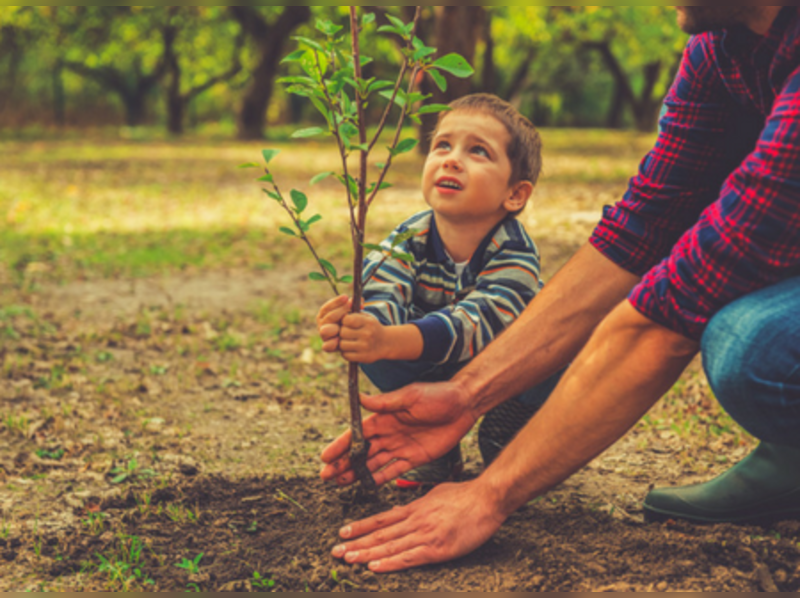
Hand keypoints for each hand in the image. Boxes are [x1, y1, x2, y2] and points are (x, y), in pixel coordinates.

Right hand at [316, 295, 350, 352]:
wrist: (353, 338)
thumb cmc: (350, 322)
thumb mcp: (351, 312)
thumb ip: (352, 306)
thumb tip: (360, 300)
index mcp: (324, 315)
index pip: (327, 307)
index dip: (336, 302)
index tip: (345, 297)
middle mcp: (322, 325)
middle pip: (328, 317)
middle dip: (340, 311)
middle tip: (350, 305)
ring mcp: (324, 336)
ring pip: (325, 331)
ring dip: (334, 326)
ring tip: (344, 322)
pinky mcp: (328, 346)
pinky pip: (326, 346)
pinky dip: (331, 343)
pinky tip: (338, 340)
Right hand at [320, 380, 476, 485]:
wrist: (464, 405)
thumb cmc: (438, 395)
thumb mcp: (411, 396)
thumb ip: (386, 402)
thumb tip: (360, 398)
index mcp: (385, 417)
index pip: (357, 433)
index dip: (341, 445)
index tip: (325, 457)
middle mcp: (389, 433)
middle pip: (361, 451)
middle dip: (343, 463)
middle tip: (326, 476)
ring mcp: (401, 447)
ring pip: (373, 463)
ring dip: (356, 472)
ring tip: (339, 483)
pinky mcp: (414, 458)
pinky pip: (393, 471)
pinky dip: (379, 479)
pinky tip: (365, 486)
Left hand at [331, 479, 505, 571]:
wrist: (487, 499)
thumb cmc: (465, 496)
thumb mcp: (435, 494)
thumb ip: (417, 504)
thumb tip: (400, 510)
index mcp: (415, 508)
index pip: (381, 519)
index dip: (361, 526)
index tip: (343, 532)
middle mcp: (415, 521)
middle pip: (380, 535)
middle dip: (356, 543)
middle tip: (336, 551)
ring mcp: (425, 534)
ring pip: (390, 546)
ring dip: (366, 554)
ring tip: (348, 559)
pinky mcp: (437, 548)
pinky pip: (409, 558)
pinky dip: (390, 563)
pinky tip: (375, 567)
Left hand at [339, 313, 386, 362]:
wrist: (386, 343)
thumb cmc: (371, 328)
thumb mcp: (367, 317)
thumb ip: (354, 313)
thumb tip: (340, 312)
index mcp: (368, 322)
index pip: (346, 320)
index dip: (344, 321)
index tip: (347, 323)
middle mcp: (367, 334)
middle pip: (342, 332)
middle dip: (342, 332)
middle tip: (347, 333)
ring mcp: (365, 347)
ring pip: (342, 345)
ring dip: (343, 343)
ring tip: (348, 341)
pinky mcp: (363, 357)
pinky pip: (346, 355)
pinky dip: (346, 352)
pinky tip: (351, 349)